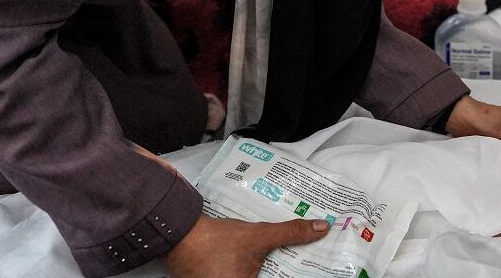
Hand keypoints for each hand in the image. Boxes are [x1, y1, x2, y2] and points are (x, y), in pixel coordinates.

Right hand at [163, 215, 329, 277]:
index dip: (293, 273)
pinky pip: (242, 276)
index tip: (311, 267)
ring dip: (268, 270)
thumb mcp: (259, 236)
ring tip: (288, 260)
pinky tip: (265, 261)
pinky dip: (254, 270)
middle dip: (282, 270)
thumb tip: (321, 228)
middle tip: (302, 260)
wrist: (179, 235)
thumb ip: (290, 233)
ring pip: (256, 277)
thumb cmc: (216, 241)